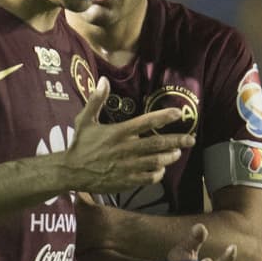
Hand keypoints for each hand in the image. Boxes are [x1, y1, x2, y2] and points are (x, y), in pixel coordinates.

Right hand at [65, 78, 194, 193]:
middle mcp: (125, 149)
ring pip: (156, 162)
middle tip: (191, 139)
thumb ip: (96, 100)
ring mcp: (127, 166)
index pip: (146, 123)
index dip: (164, 117)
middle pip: (157, 144)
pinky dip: (157, 174)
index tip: (179, 114)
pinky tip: (160, 170)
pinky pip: (148, 178)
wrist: (71, 171)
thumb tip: (103, 80)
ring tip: (177, 153)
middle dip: (177, 141)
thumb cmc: (79, 144)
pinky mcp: (125, 181)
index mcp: (118, 133)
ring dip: (169, 157)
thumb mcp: (84, 120)